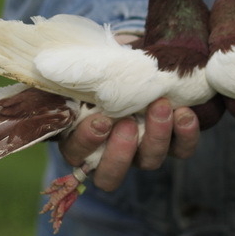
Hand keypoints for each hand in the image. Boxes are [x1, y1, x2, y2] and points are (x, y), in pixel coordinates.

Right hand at [56, 32, 199, 190]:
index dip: (86, 142)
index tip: (99, 120)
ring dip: (156, 136)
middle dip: (120, 153)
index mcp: (80, 140)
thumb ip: (70, 72)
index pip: (77, 155)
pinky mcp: (173, 142)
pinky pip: (182, 150)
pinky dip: (185, 135)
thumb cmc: (104, 66)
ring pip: (149, 161)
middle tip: (127, 123)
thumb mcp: (84, 67)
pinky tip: (184, 114)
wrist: (140, 60)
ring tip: (160, 105)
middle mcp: (111, 153)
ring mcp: (143, 151)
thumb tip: (49, 63)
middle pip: (111, 175)